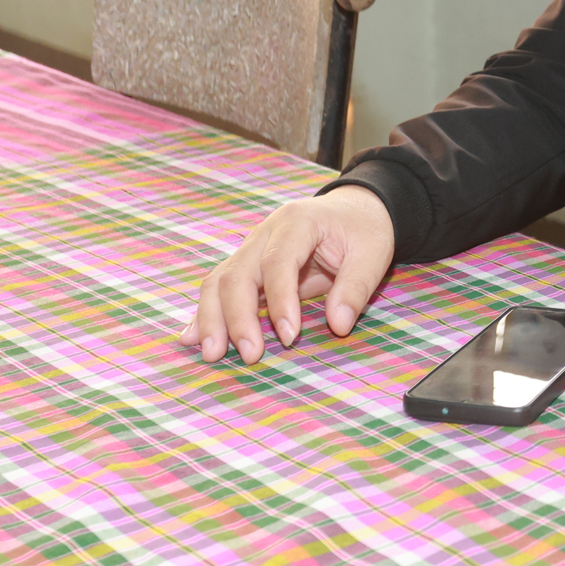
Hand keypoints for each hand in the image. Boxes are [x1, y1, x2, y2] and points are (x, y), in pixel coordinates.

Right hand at [181, 184, 394, 363]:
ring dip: (212, 319)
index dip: (281, 301)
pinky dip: (206, 313)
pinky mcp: (247, 266)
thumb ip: (355, 288)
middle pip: (238, 273)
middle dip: (238, 317)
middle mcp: (265, 232)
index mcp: (297, 222)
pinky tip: (191, 338)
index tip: (290, 337)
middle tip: (251, 356)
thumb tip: (339, 326)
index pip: (278, 262)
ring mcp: (251, 248)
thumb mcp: (373, 253)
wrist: (354, 209)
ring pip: (219, 281)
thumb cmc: (363, 230)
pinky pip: (219, 288)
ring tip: (212, 354)